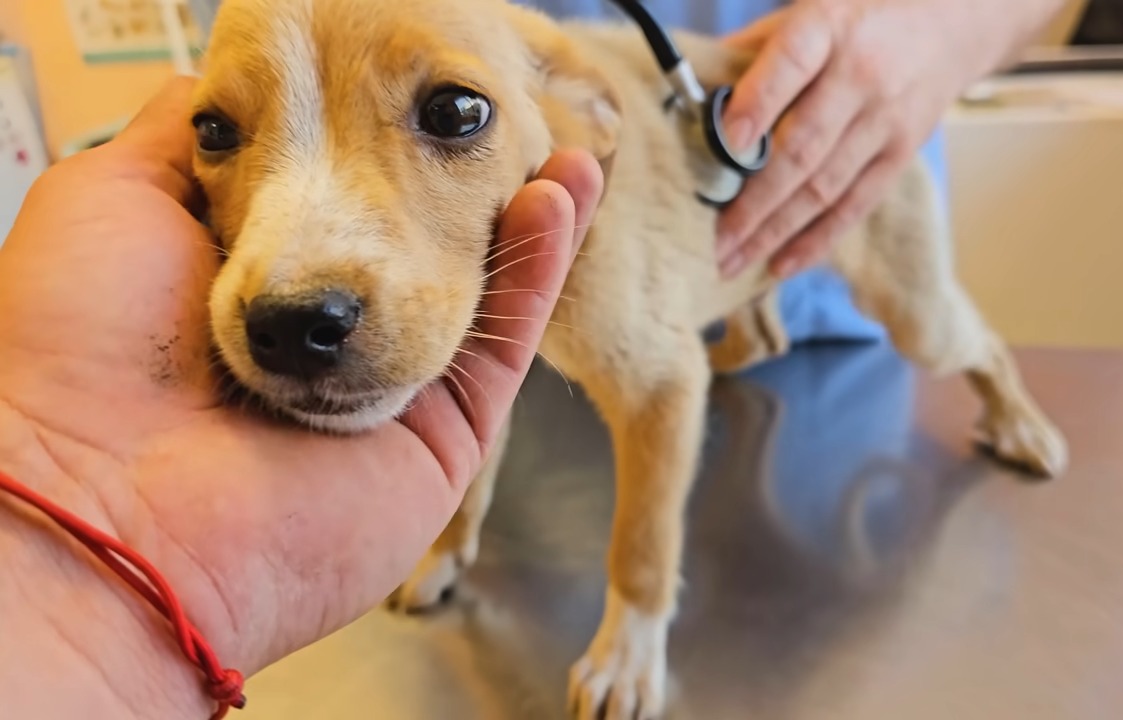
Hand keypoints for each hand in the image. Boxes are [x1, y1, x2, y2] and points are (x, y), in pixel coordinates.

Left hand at [0, 76, 601, 718]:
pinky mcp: (444, 438)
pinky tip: (558, 198)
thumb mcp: (111, 197)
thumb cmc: (85, 344)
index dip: (385, 146)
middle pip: (418, 246)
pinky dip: (537, 270)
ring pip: (475, 290)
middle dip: (465, 181)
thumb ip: (183, 143)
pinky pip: (504, 345)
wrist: (110, 498)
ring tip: (559, 146)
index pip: (342, 202)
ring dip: (522, 218)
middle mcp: (321, 339)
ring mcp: (385, 390)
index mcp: (248, 287)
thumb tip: (230, 96)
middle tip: (501, 122)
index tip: (418, 96)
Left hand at [714, 0, 965, 278]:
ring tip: (731, 261)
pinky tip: (779, 265)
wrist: (952, 21)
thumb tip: (687, 97)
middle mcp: (861, 76)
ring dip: (774, 231)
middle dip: (752, 201)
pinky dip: (815, 240)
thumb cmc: (859, 17)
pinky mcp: (901, 153)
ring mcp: (885, 120)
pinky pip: (855, 205)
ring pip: (824, 186)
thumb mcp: (807, 11)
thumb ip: (752, 51)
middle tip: (711, 240)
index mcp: (828, 27)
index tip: (724, 143)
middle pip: (802, 147)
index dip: (758, 104)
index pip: (791, 64)